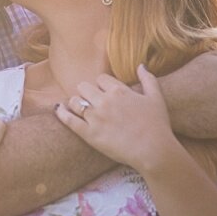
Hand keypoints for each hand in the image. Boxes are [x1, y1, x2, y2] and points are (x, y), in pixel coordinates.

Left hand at [56, 66, 185, 173]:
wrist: (153, 150)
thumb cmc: (157, 125)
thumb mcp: (157, 98)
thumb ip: (148, 79)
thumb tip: (141, 65)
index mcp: (119, 90)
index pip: (101, 79)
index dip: (102, 85)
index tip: (104, 92)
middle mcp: (104, 101)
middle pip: (84, 87)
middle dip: (86, 92)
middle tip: (90, 101)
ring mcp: (95, 117)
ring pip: (75, 101)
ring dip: (76, 102)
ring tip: (78, 107)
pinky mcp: (89, 134)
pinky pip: (69, 120)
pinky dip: (62, 114)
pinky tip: (59, 110)